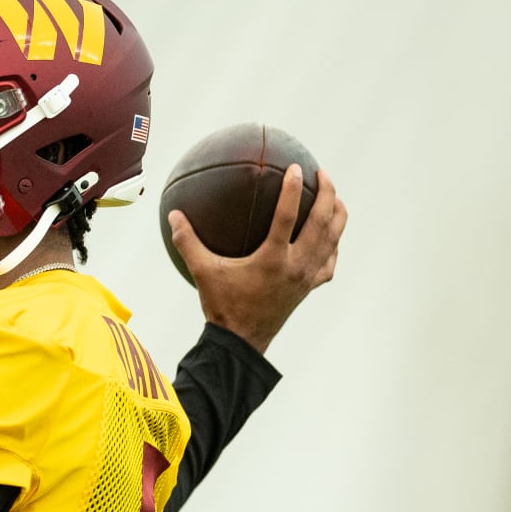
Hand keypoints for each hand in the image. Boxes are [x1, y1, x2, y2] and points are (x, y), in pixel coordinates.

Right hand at [167, 166, 346, 355]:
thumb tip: (173, 215)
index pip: (288, 216)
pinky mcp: (309, 288)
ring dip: (337, 216)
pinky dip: (333, 246)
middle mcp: (297, 265)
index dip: (294, 189)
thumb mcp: (202, 272)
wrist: (241, 343)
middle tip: (323, 175)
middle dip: (328, 195)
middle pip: (323, 223)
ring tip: (334, 198)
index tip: (298, 168)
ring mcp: (307, 278)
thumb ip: (187, 242)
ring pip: (333, 240)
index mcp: (273, 258)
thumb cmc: (221, 306)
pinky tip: (329, 239)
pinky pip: (330, 263)